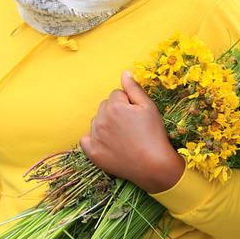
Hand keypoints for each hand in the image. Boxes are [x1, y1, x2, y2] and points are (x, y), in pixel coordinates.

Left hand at [80, 72, 184, 193]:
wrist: (153, 165)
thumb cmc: (153, 134)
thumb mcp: (148, 107)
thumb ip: (134, 88)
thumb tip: (124, 73)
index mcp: (114, 106)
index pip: (117, 95)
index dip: (129, 104)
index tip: (137, 116)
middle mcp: (100, 120)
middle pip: (105, 107)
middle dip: (116, 112)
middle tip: (131, 127)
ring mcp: (95, 137)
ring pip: (97, 122)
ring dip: (106, 125)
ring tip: (123, 138)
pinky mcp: (92, 152)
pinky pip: (86, 139)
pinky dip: (94, 140)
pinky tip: (108, 145)